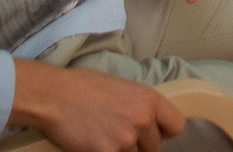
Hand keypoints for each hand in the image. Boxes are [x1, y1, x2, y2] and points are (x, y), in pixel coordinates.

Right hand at [7, 60, 185, 151]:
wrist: (55, 96)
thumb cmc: (84, 86)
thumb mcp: (122, 87)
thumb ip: (140, 104)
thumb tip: (150, 118)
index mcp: (149, 99)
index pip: (176, 126)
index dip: (164, 131)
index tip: (153, 132)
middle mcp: (143, 120)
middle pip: (155, 147)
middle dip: (140, 144)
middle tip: (120, 134)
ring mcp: (126, 139)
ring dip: (123, 151)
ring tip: (105, 136)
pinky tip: (95, 143)